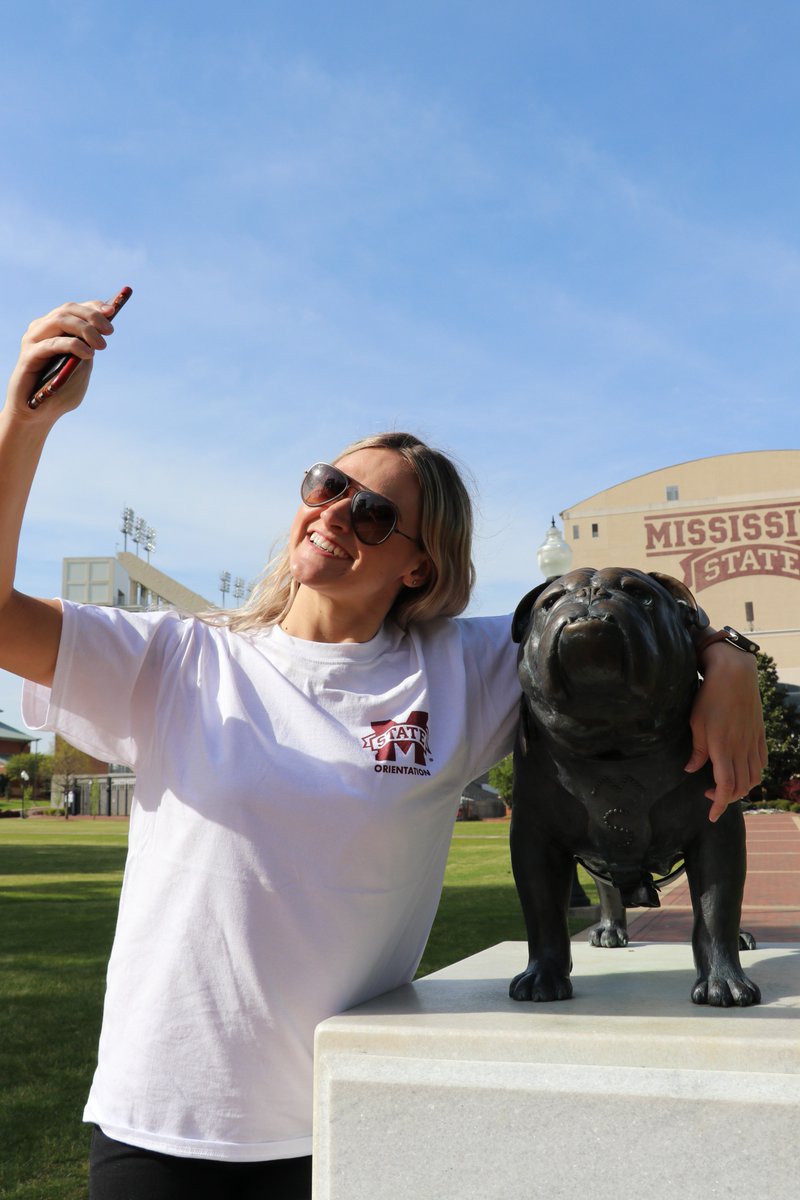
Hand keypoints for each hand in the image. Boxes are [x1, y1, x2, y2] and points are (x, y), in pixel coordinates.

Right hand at [5, 300, 116, 422]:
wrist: (39, 414)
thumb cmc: (61, 392)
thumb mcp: (81, 368)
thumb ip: (89, 349)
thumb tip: (102, 331)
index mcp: (54, 329)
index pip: (74, 309)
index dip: (93, 306)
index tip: (112, 310)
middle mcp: (41, 330)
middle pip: (67, 310)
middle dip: (92, 317)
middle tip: (110, 331)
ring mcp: (33, 341)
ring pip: (59, 320)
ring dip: (85, 329)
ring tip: (101, 345)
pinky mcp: (28, 356)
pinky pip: (52, 344)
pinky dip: (73, 345)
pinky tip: (88, 354)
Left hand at [684, 641, 766, 820]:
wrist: (734, 675)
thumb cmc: (709, 698)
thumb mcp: (696, 724)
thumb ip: (697, 750)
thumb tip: (690, 770)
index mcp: (723, 749)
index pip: (725, 787)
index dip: (719, 805)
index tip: (712, 815)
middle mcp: (741, 749)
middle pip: (741, 786)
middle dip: (727, 798)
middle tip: (711, 796)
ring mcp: (752, 742)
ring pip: (754, 776)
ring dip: (742, 788)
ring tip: (727, 786)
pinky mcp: (759, 734)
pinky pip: (761, 761)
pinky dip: (754, 773)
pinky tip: (744, 770)